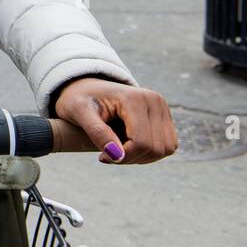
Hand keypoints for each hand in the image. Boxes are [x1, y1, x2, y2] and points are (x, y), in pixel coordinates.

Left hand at [52, 77, 178, 164]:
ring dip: (142, 158)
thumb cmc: (79, 99)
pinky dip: (150, 153)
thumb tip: (118, 155)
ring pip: (165, 149)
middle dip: (131, 158)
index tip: (102, 157)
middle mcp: (155, 100)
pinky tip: (128, 147)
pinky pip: (168, 146)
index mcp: (135, 98)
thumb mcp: (78, 112)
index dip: (123, 157)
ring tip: (117, 151)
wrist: (87, 88)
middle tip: (108, 155)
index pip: (141, 143)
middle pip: (155, 148)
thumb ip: (97, 132)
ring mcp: (163, 108)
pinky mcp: (166, 116)